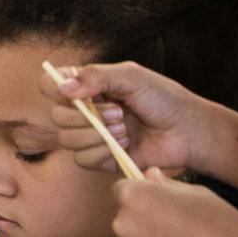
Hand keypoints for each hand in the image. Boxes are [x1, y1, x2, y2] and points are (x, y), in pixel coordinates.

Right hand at [41, 60, 202, 175]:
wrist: (189, 131)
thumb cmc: (164, 99)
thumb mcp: (131, 77)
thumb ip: (95, 77)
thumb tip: (62, 89)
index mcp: (86, 87)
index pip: (48, 84)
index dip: (54, 89)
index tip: (77, 94)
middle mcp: (84, 111)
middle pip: (56, 116)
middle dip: (85, 118)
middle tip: (118, 113)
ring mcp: (91, 136)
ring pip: (67, 140)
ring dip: (97, 136)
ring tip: (126, 130)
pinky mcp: (101, 159)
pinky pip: (82, 160)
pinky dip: (102, 152)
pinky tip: (126, 145)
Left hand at [113, 169, 237, 236]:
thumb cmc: (221, 222)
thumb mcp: (194, 192)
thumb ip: (164, 184)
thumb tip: (148, 174)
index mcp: (135, 198)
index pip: (122, 189)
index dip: (140, 192)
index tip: (158, 199)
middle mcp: (123, 224)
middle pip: (125, 215)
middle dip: (143, 215)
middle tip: (176, 222)